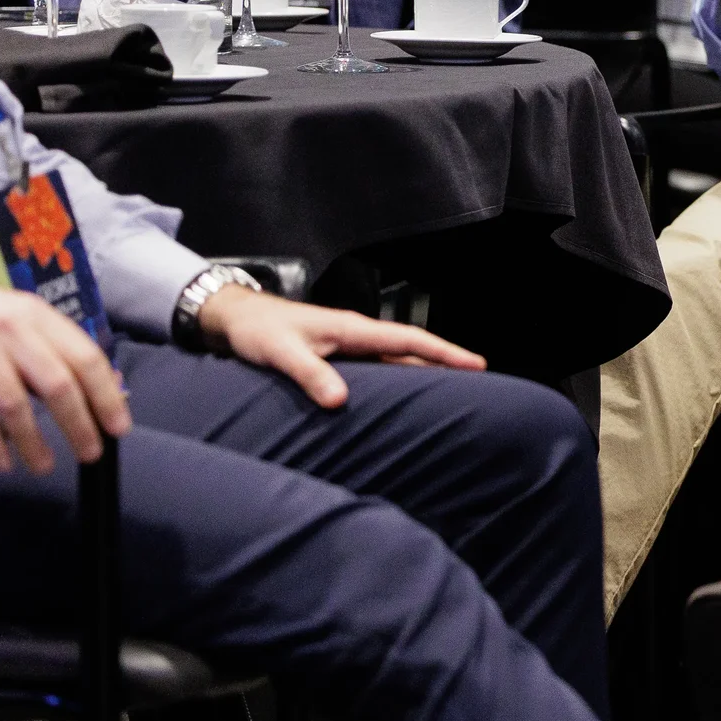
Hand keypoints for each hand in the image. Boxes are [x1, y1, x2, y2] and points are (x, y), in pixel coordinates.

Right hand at [0, 287, 128, 474]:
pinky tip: (2, 460)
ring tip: (44, 466)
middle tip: (90, 453)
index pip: (86, 359)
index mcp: (41, 317)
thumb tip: (112, 391)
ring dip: (32, 442)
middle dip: (77, 424)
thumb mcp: (32, 322)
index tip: (118, 428)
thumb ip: (67, 353)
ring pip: (14, 405)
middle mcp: (13, 332)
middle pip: (56, 384)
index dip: (106, 396)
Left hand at [196, 286, 484, 410]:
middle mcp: (359, 335)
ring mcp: (352, 345)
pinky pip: (382, 367)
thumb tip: (339, 400)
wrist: (237, 319)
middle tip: (482, 384)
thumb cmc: (259, 331)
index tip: (478, 365)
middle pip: (413, 351)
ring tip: (455, 391)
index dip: (445, 353)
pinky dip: (403, 378)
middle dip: (448, 363)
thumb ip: (310, 374)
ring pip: (400, 359)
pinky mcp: (342, 356)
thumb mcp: (281, 352)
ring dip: (427, 372)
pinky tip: (409, 394)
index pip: (410, 341)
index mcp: (353, 329)